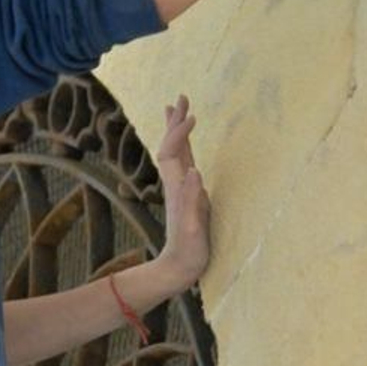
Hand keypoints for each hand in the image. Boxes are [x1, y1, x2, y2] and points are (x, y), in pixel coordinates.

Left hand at [151, 94, 210, 292]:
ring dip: (178, 131)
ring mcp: (182, 189)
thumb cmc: (188, 251)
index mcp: (178, 188)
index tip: (192, 117)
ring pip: (177, 153)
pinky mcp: (189, 196)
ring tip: (179, 111)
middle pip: (172, 147)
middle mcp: (177, 184)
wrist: (178, 268)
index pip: (173, 153)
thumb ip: (192, 201)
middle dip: (176, 122)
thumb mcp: (193, 228)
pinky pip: (185, 164)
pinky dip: (185, 148)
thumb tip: (195, 172)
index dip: (179, 134)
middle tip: (180, 98)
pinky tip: (188, 146)